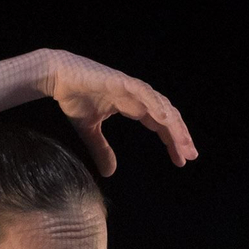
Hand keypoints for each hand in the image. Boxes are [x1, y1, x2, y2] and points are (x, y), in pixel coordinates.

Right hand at [45, 49, 198, 176]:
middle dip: (180, 135)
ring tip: (183, 143)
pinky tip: (165, 120)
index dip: (172, 141)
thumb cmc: (73, 98)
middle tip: (191, 155)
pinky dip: (156, 105)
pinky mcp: (121, 82)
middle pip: (167, 116)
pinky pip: (144, 94)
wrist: (57, 75)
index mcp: (133, 105)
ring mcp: (131, 87)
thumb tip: (110, 173)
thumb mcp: (90, 131)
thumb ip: (101, 149)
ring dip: (173, 124)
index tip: (181, 160)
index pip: (160, 124)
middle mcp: (137, 96)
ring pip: (160, 106)